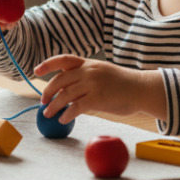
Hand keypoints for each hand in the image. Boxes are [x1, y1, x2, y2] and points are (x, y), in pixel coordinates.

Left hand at [33, 55, 166, 122]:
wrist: (142, 89)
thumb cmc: (123, 84)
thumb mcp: (102, 72)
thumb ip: (85, 77)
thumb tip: (66, 88)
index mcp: (89, 63)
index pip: (63, 59)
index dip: (48, 64)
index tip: (36, 70)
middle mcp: (89, 71)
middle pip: (60, 80)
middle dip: (48, 91)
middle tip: (43, 101)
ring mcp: (93, 84)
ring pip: (65, 95)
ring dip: (53, 106)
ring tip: (48, 114)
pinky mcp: (98, 99)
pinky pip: (76, 107)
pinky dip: (67, 114)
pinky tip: (63, 119)